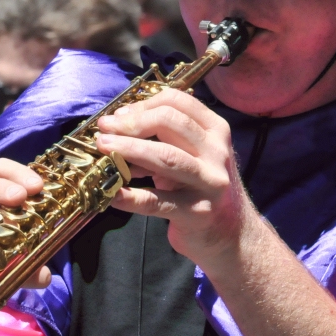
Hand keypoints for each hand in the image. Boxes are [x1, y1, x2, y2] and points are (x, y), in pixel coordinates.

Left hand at [94, 88, 257, 271]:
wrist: (231, 234)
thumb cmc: (202, 188)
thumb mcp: (192, 156)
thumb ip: (165, 139)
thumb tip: (118, 128)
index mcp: (215, 131)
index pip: (178, 102)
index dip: (143, 104)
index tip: (119, 115)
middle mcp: (217, 152)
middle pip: (170, 123)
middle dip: (132, 123)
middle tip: (105, 130)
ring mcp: (210, 182)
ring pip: (166, 157)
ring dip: (129, 149)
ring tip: (104, 148)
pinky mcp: (197, 212)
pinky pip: (157, 201)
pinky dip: (131, 197)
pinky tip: (112, 194)